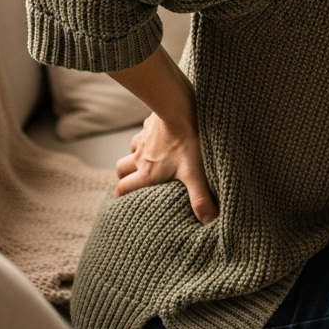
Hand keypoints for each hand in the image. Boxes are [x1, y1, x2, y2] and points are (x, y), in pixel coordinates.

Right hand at [108, 45, 217, 222]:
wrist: (180, 106)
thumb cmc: (188, 140)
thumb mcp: (195, 173)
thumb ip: (200, 199)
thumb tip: (209, 222)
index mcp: (147, 173)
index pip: (124, 189)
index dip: (120, 198)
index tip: (119, 205)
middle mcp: (140, 157)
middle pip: (120, 170)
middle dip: (123, 178)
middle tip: (129, 184)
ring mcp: (143, 138)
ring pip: (130, 151)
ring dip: (134, 157)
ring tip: (144, 162)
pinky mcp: (150, 123)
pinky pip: (142, 133)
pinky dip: (145, 138)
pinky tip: (157, 137)